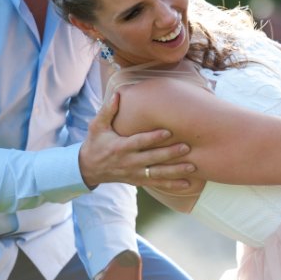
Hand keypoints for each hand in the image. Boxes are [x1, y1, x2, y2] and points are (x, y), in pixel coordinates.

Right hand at [79, 92, 195, 190]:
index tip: (168, 132)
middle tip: (186, 147)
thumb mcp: (97, 126)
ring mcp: (134, 173)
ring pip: (158, 173)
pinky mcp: (138, 181)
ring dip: (175, 171)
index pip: (139, 142)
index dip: (153, 138)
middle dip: (170, 154)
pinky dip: (172, 185)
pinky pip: (156, 184)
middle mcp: (129, 162)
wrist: (88, 168)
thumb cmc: (95, 143)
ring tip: (192, 167)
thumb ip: (108, 111)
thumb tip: (118, 95)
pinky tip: (186, 183)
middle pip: (152, 158)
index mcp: (120, 147)